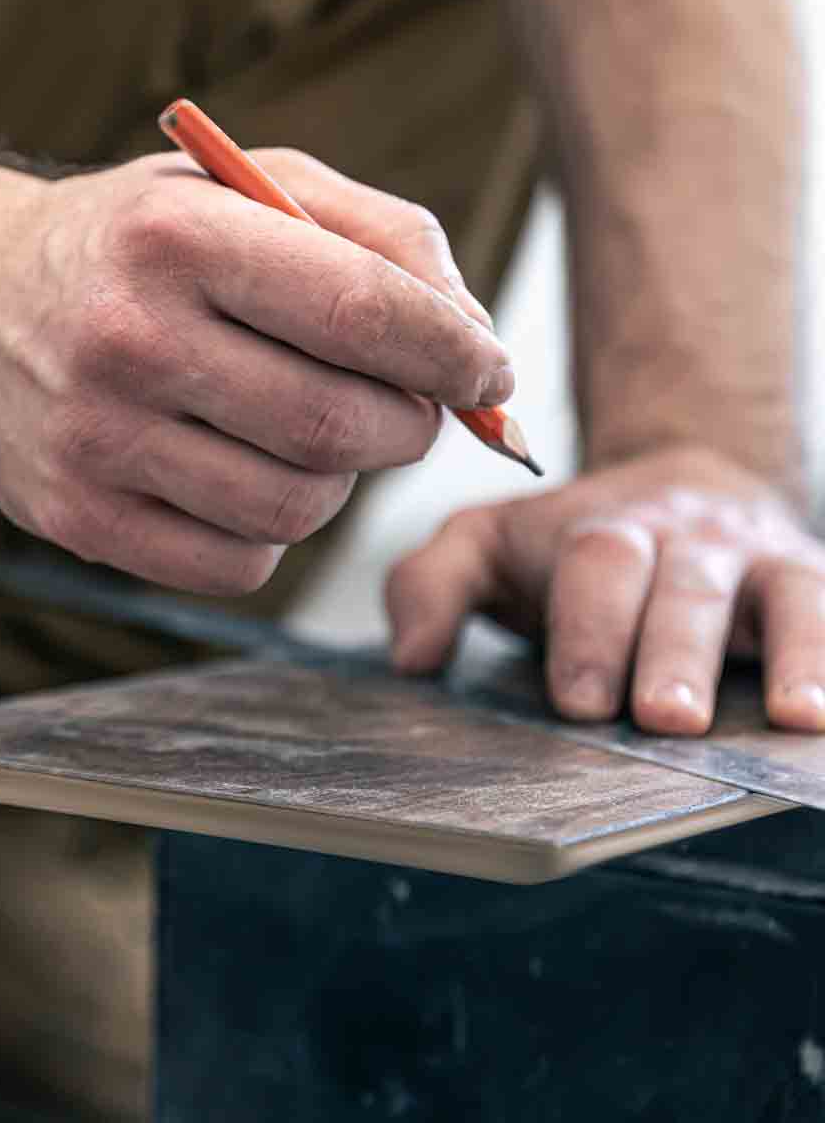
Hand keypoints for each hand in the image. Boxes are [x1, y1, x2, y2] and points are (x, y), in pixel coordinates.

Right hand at [0, 149, 510, 592]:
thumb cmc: (142, 244)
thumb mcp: (252, 188)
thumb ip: (383, 238)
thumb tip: (478, 343)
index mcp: (178, 235)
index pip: (362, 311)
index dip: (454, 354)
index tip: (491, 373)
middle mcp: (125, 338)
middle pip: (338, 425)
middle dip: (408, 425)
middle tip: (405, 405)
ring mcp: (93, 440)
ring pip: (297, 508)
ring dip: (338, 479)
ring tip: (308, 430)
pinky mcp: (77, 518)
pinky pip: (240, 564)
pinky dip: (272, 532)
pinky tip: (244, 474)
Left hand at [387, 447, 824, 734]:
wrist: (684, 479)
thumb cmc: (572, 540)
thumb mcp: (485, 544)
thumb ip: (432, 584)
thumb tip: (413, 660)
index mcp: (599, 532)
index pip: (595, 569)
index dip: (588, 630)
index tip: (578, 700)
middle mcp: (686, 540)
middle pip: (684, 587)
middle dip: (674, 653)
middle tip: (666, 717)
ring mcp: (760, 559)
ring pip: (783, 595)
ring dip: (793, 652)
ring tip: (796, 715)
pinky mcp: (813, 579)